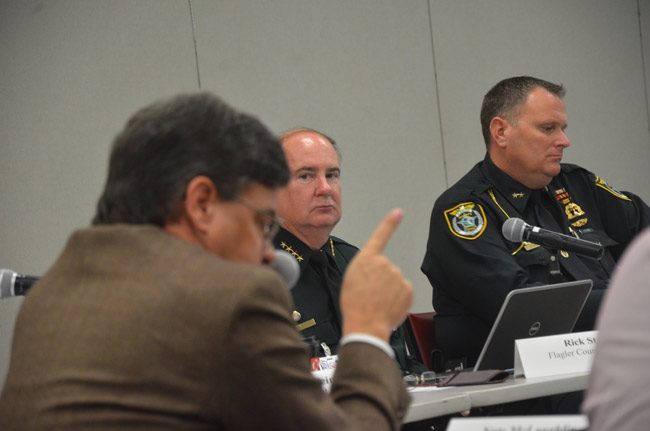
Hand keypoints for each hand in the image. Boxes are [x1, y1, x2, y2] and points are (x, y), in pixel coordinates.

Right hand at [340, 208, 412, 340]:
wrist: (365, 325)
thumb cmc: (354, 305)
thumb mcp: (351, 278)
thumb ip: (365, 268)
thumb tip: (377, 272)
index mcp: (367, 259)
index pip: (380, 235)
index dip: (390, 223)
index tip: (398, 212)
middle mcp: (384, 263)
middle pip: (385, 268)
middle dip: (380, 280)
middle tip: (369, 294)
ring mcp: (397, 275)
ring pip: (394, 281)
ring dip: (388, 290)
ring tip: (377, 302)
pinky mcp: (407, 288)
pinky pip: (403, 291)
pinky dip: (397, 299)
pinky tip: (388, 306)